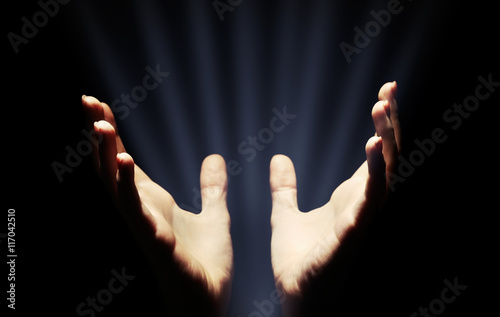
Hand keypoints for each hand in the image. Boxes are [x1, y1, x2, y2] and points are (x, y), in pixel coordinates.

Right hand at [82, 96, 232, 315]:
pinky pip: (134, 209)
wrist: (207, 300)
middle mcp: (140, 210)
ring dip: (105, 153)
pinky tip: (123, 160)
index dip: (112, 133)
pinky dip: (126, 184)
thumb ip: (212, 188)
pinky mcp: (154, 240)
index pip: (124, 160)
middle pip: (110, 165)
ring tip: (100, 123)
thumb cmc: (205, 264)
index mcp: (151, 202)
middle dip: (99, 134)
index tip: (101, 103)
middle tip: (87, 100)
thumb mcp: (215, 214)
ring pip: (115, 184)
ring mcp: (143, 224)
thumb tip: (214, 159)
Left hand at [269, 82, 400, 315]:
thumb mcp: (285, 213)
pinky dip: (373, 173)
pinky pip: (370, 199)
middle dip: (390, 124)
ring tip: (381, 108)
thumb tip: (278, 159)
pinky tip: (372, 147)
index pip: (375, 154)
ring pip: (384, 173)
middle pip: (386, 157)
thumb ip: (284, 187)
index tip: (384, 93)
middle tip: (389, 90)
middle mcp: (364, 204)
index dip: (383, 124)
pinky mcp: (353, 232)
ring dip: (385, 140)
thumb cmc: (299, 260)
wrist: (297, 293)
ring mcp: (362, 218)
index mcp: (352, 197)